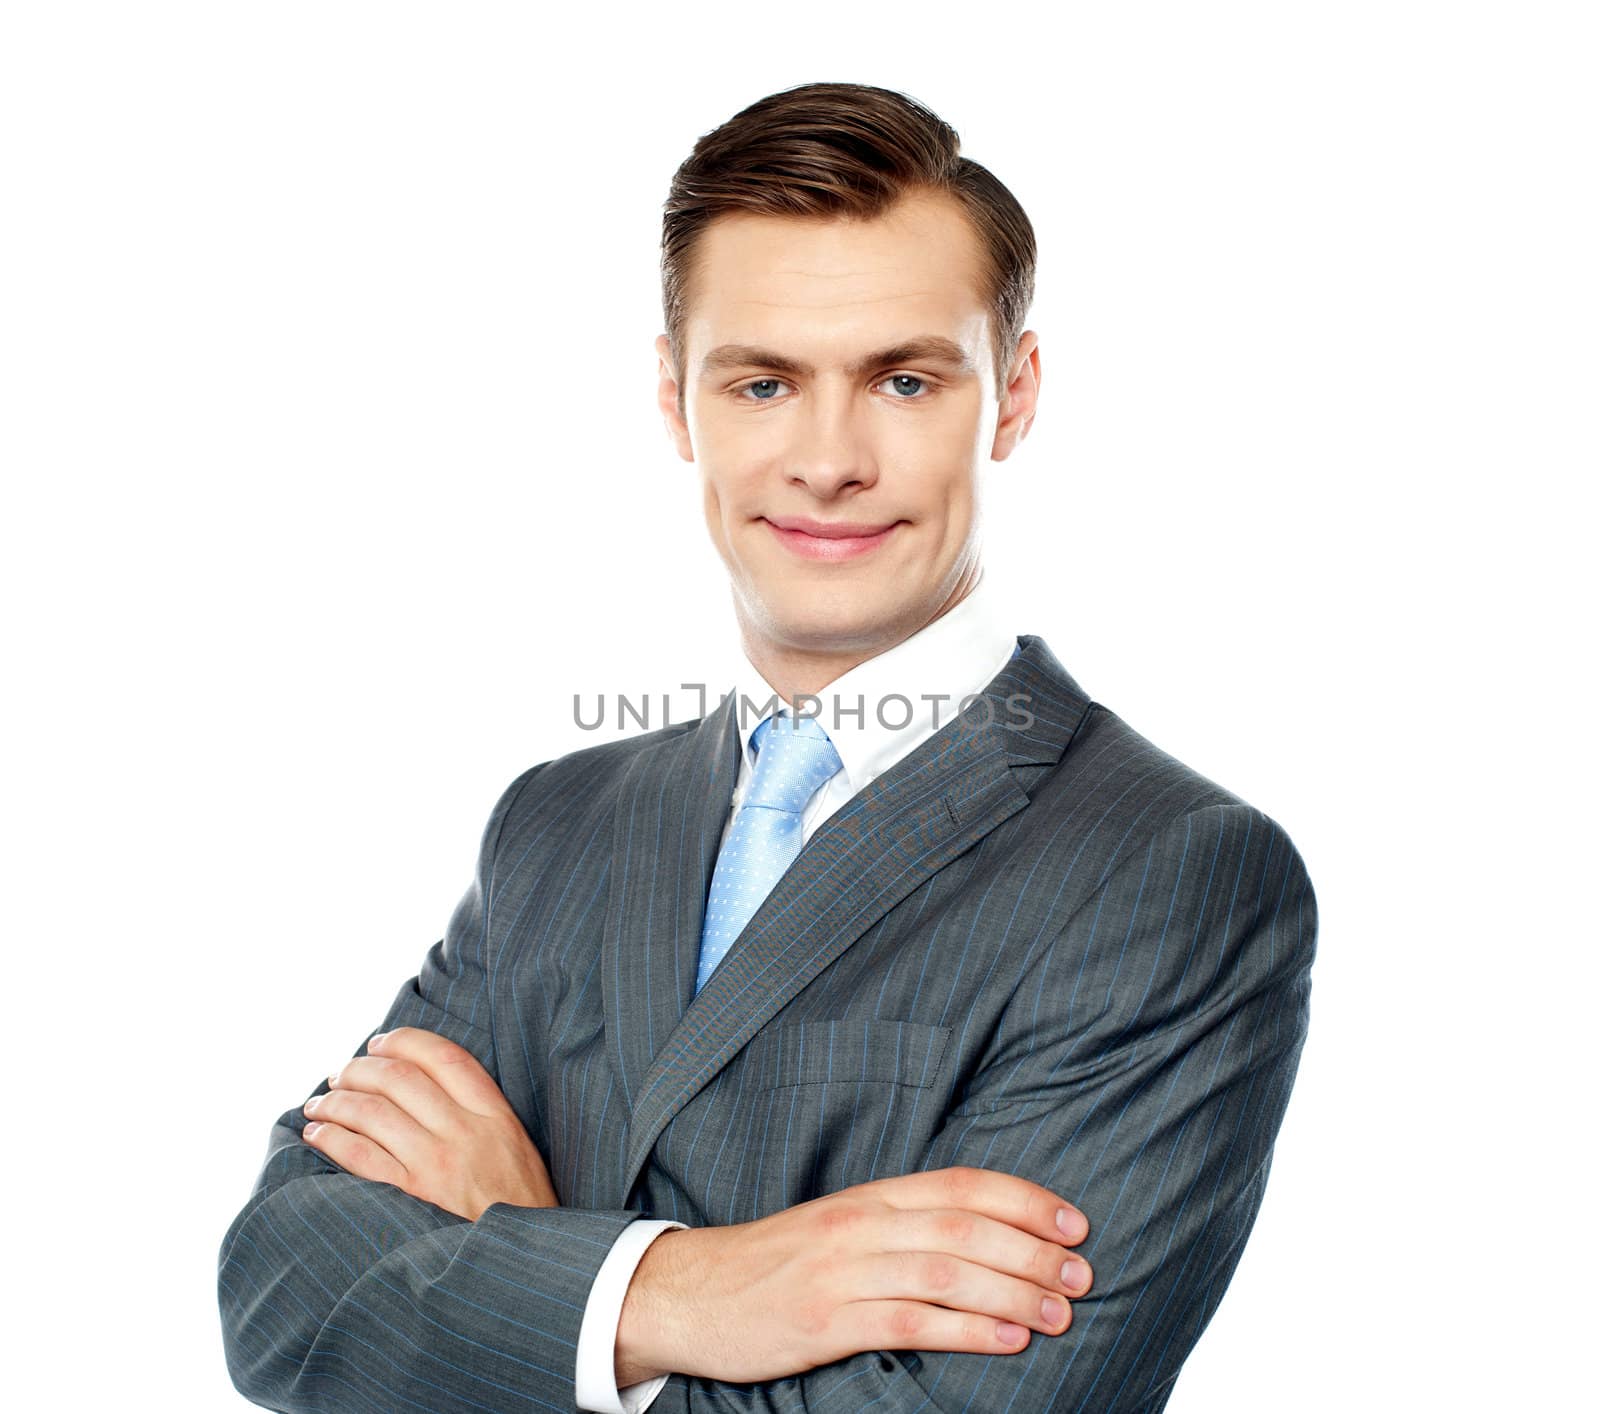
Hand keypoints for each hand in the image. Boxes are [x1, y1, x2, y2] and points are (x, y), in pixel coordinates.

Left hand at [300, 1026, 558, 1220]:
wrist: (525, 1267)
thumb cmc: (519, 1209)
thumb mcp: (517, 1149)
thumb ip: (481, 1115)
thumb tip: (426, 1087)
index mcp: (495, 1116)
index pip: (445, 1057)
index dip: (405, 1041)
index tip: (379, 1042)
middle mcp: (466, 1133)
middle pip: (400, 1078)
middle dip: (360, 1068)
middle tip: (340, 1073)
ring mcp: (437, 1164)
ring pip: (373, 1112)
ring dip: (336, 1101)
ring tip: (319, 1104)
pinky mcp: (411, 1198)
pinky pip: (360, 1156)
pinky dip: (331, 1138)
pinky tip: (316, 1134)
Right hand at [614, 1166, 1093, 1385]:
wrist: (690, 1292)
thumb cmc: (776, 1263)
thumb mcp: (839, 1228)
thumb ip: (900, 1226)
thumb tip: (981, 1238)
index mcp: (870, 1197)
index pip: (960, 1184)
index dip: (1023, 1199)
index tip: (1074, 1221)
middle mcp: (861, 1225)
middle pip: (963, 1227)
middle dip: (1032, 1249)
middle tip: (1083, 1273)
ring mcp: (843, 1272)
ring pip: (944, 1272)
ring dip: (1012, 1291)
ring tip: (1059, 1312)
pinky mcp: (826, 1321)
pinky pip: (909, 1324)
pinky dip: (966, 1330)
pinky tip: (1006, 1340)